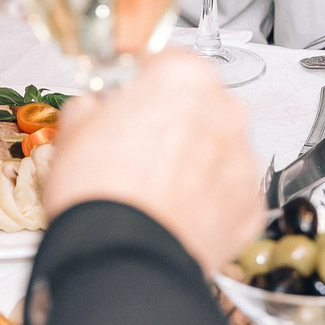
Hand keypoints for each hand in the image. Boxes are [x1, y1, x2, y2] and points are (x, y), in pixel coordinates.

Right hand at [43, 52, 263, 272]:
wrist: (120, 261)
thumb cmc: (98, 194)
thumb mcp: (73, 132)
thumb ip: (92, 105)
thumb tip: (95, 107)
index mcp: (184, 79)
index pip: (167, 63)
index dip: (143, 83)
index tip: (131, 99)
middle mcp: (226, 112)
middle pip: (201, 105)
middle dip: (175, 123)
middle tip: (137, 151)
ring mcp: (244, 161)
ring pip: (219, 150)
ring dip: (196, 162)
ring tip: (155, 191)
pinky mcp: (251, 207)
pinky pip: (230, 194)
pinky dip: (209, 202)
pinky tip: (176, 215)